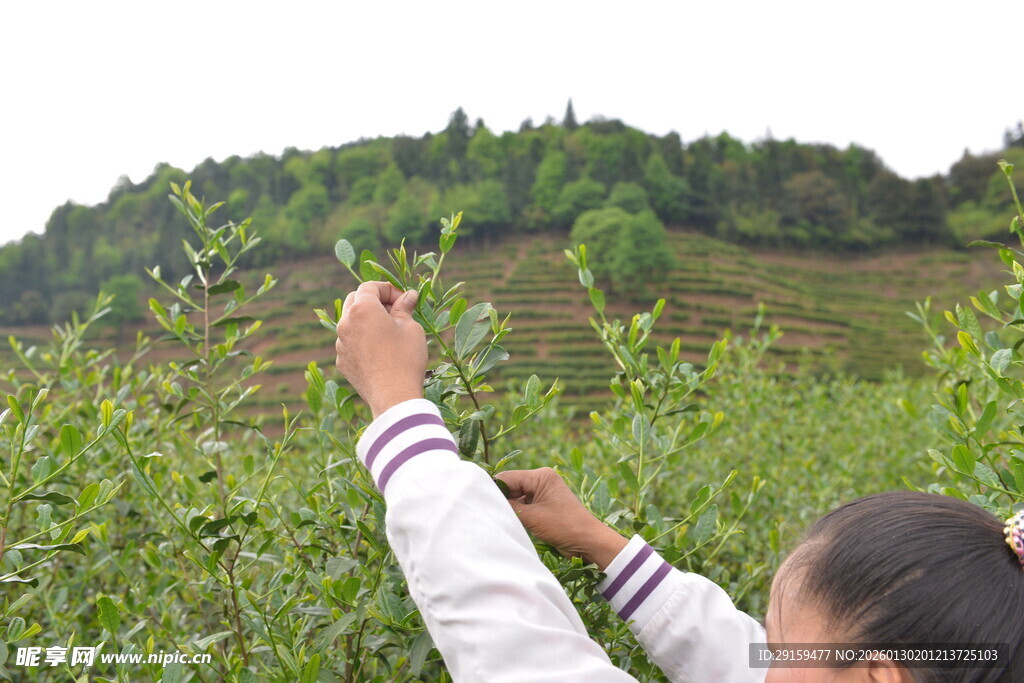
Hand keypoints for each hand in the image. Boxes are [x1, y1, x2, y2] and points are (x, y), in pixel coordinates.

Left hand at [335, 281, 425, 417]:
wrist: (393, 395)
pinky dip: (362, 340)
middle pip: (356, 300)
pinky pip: (350, 342)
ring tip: (388, 332)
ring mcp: (341, 343)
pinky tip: (380, 351)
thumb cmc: (405, 357)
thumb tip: (408, 296)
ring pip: (351, 322)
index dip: (388, 289)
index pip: (370, 287)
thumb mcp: (410, 327)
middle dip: (374, 301)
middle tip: (395, 312)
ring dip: (367, 321)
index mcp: (362, 309)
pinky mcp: (342, 361)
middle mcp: (345, 323)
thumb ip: (404, 307)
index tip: (404, 300)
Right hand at [495, 468, 627, 570]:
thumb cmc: (563, 526)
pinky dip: (516, 512)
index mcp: (541, 476)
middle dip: (500, 499)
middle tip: (484, 511)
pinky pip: (524, 504)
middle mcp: (541, 480)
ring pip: (516, 496)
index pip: (508, 478)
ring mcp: (543, 493)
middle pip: (511, 486)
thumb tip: (488, 502)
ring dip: (508, 507)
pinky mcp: (544, 505)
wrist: (588, 541)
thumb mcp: (532, 517)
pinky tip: (508, 520)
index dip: (493, 489)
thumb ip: (509, 507)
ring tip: (495, 517)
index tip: (477, 500)